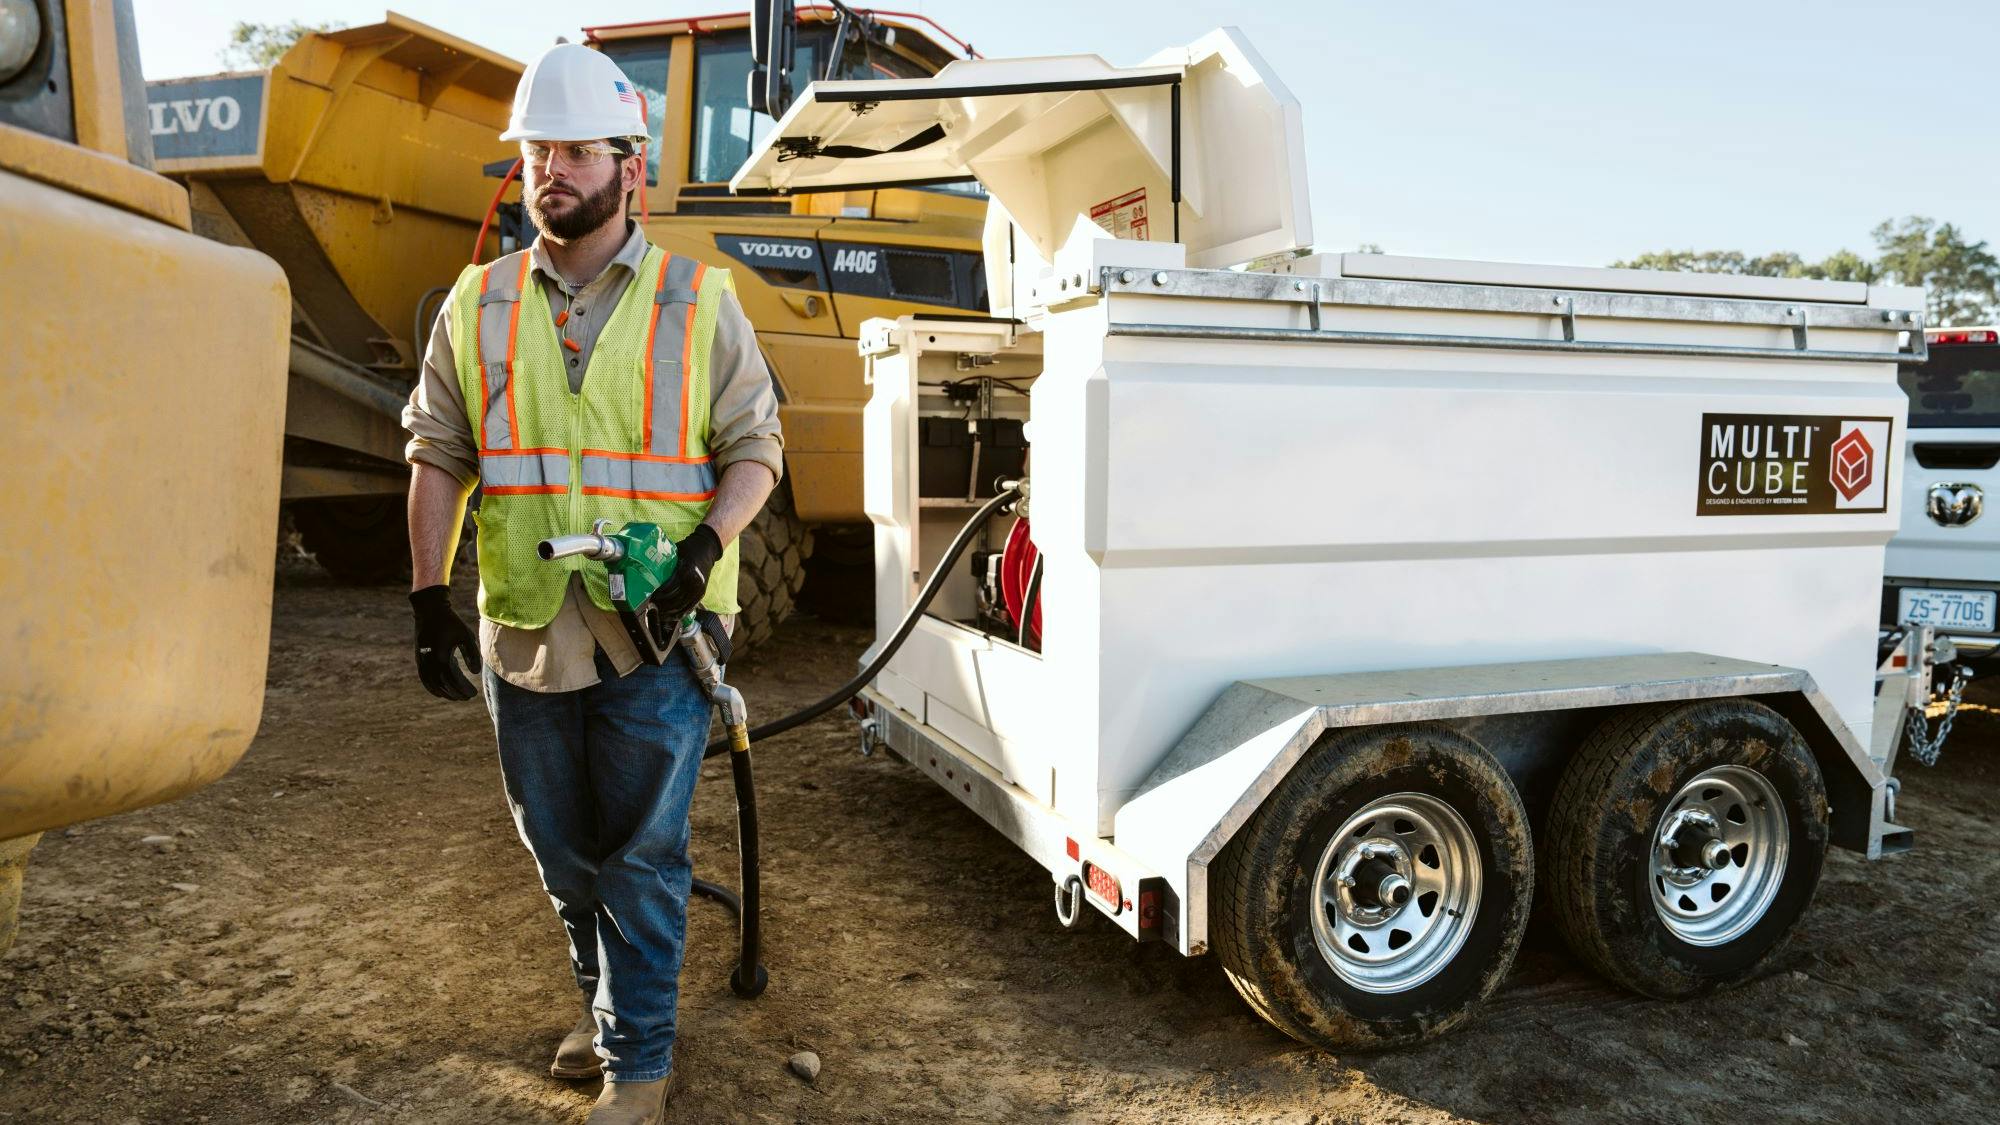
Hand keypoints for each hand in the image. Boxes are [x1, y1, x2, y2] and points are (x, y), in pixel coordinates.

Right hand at [410, 585, 481, 700]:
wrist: (429, 610)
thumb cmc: (450, 622)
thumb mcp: (465, 636)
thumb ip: (472, 654)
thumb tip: (476, 673)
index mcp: (441, 658)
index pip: (453, 681)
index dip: (463, 689)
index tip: (473, 693)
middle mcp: (429, 662)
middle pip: (442, 685)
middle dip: (455, 693)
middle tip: (467, 697)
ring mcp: (422, 661)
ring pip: (431, 684)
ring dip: (443, 692)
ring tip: (455, 697)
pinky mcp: (419, 658)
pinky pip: (424, 678)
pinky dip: (431, 687)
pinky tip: (439, 692)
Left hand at [648, 524, 722, 622]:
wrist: (707, 550)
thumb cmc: (688, 549)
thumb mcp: (675, 553)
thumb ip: (665, 565)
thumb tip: (647, 572)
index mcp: (686, 571)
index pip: (669, 588)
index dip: (659, 595)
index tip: (649, 598)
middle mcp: (694, 583)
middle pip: (674, 600)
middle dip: (661, 606)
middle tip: (650, 608)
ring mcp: (698, 590)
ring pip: (681, 607)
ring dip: (668, 613)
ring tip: (657, 614)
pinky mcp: (701, 594)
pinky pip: (689, 608)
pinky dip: (679, 615)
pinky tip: (669, 617)